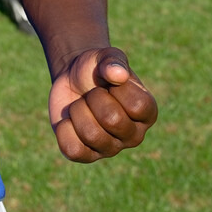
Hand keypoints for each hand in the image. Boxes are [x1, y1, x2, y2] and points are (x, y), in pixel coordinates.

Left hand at [49, 47, 156, 162]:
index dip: (116, 88)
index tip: (111, 83)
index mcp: (147, 112)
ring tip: (81, 105)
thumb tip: (118, 74)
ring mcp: (111, 149)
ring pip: (91, 135)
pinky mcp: (86, 155)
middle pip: (112, 120)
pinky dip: (64, 129)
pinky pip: (73, 149)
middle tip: (92, 94)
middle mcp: (134, 136)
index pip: (136, 106)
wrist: (73, 78)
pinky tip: (69, 120)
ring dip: (78, 111)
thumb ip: (113, 61)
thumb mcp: (105, 56)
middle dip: (93, 97)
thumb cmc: (96, 69)